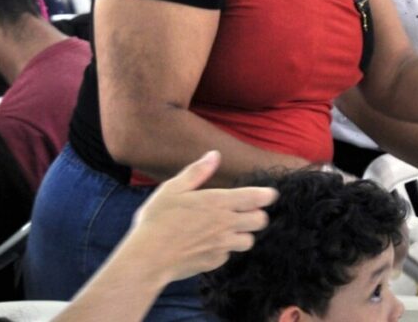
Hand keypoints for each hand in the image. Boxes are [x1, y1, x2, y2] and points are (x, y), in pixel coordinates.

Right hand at [123, 151, 277, 282]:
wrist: (147, 258)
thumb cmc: (157, 220)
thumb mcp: (173, 189)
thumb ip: (197, 172)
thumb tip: (214, 155)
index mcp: (218, 203)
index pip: (256, 198)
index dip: (267, 195)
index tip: (269, 194)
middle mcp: (226, 224)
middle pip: (261, 221)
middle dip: (257, 215)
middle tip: (246, 213)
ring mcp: (222, 246)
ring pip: (249, 241)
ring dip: (243, 235)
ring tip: (228, 230)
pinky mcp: (214, 262)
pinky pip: (228, 256)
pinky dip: (224, 250)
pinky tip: (208, 246)